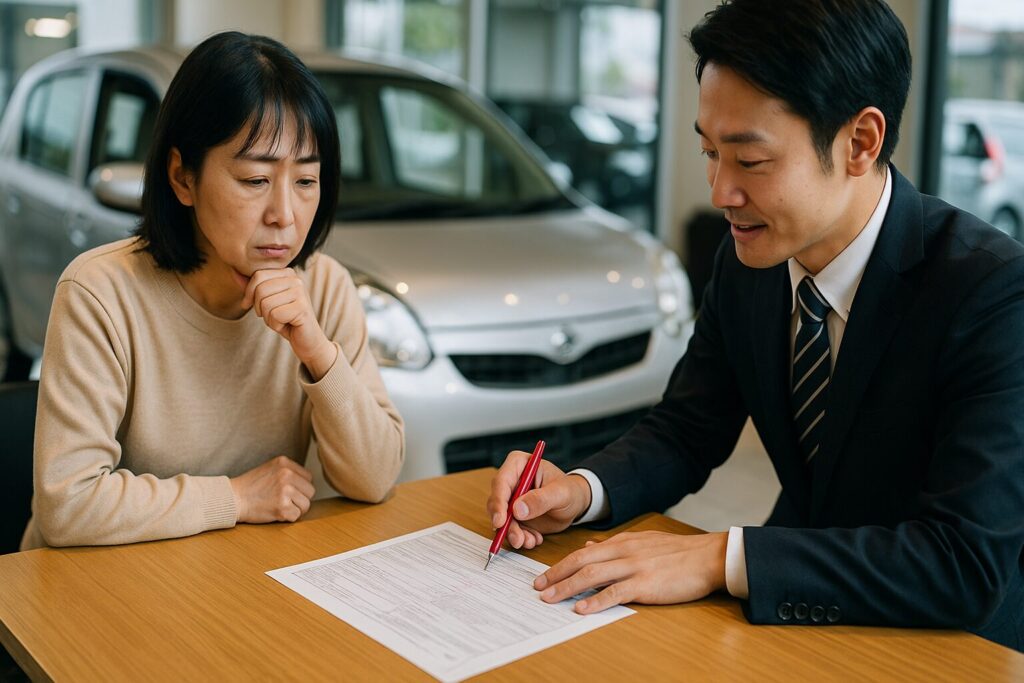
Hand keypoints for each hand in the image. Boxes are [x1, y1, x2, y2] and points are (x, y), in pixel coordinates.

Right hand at [229, 455, 315, 522]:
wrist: (232, 498)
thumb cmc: (250, 486)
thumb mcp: (270, 468)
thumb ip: (288, 471)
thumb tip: (307, 483)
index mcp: (284, 462)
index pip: (308, 477)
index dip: (300, 487)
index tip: (289, 492)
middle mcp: (286, 474)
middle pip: (310, 491)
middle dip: (301, 499)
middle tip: (286, 502)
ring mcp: (285, 491)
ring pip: (306, 505)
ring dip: (295, 509)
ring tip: (280, 507)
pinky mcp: (282, 507)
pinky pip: (296, 516)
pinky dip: (287, 518)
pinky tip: (276, 512)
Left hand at [242, 268, 337, 379]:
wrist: (308, 340)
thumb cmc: (285, 319)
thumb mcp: (266, 301)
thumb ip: (253, 287)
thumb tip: (234, 272)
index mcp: (287, 273)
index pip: (258, 276)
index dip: (249, 294)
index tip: (251, 305)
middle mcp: (296, 279)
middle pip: (260, 290)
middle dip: (259, 308)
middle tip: (272, 316)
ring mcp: (301, 292)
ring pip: (266, 304)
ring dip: (268, 318)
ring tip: (281, 320)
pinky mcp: (302, 308)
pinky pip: (275, 315)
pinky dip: (276, 325)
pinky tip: (287, 325)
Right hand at [486, 450, 592, 549]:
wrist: (575, 504)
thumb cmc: (569, 490)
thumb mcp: (561, 493)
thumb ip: (541, 499)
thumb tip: (517, 510)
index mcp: (519, 464)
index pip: (501, 482)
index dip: (498, 502)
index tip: (501, 521)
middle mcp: (511, 481)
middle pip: (497, 502)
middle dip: (505, 524)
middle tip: (517, 538)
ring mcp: (511, 499)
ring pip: (502, 519)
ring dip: (513, 534)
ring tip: (530, 541)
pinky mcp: (514, 516)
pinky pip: (510, 529)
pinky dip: (521, 538)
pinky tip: (534, 539)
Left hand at [532, 530, 727, 613]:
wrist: (708, 557)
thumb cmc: (678, 552)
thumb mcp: (643, 541)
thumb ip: (616, 544)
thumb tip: (591, 544)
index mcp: (623, 541)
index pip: (584, 551)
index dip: (561, 563)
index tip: (545, 575)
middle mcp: (624, 551)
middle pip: (581, 561)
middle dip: (556, 574)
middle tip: (537, 587)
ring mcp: (634, 567)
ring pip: (592, 575)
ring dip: (567, 587)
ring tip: (550, 598)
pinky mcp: (646, 584)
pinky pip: (615, 593)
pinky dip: (595, 601)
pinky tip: (582, 608)